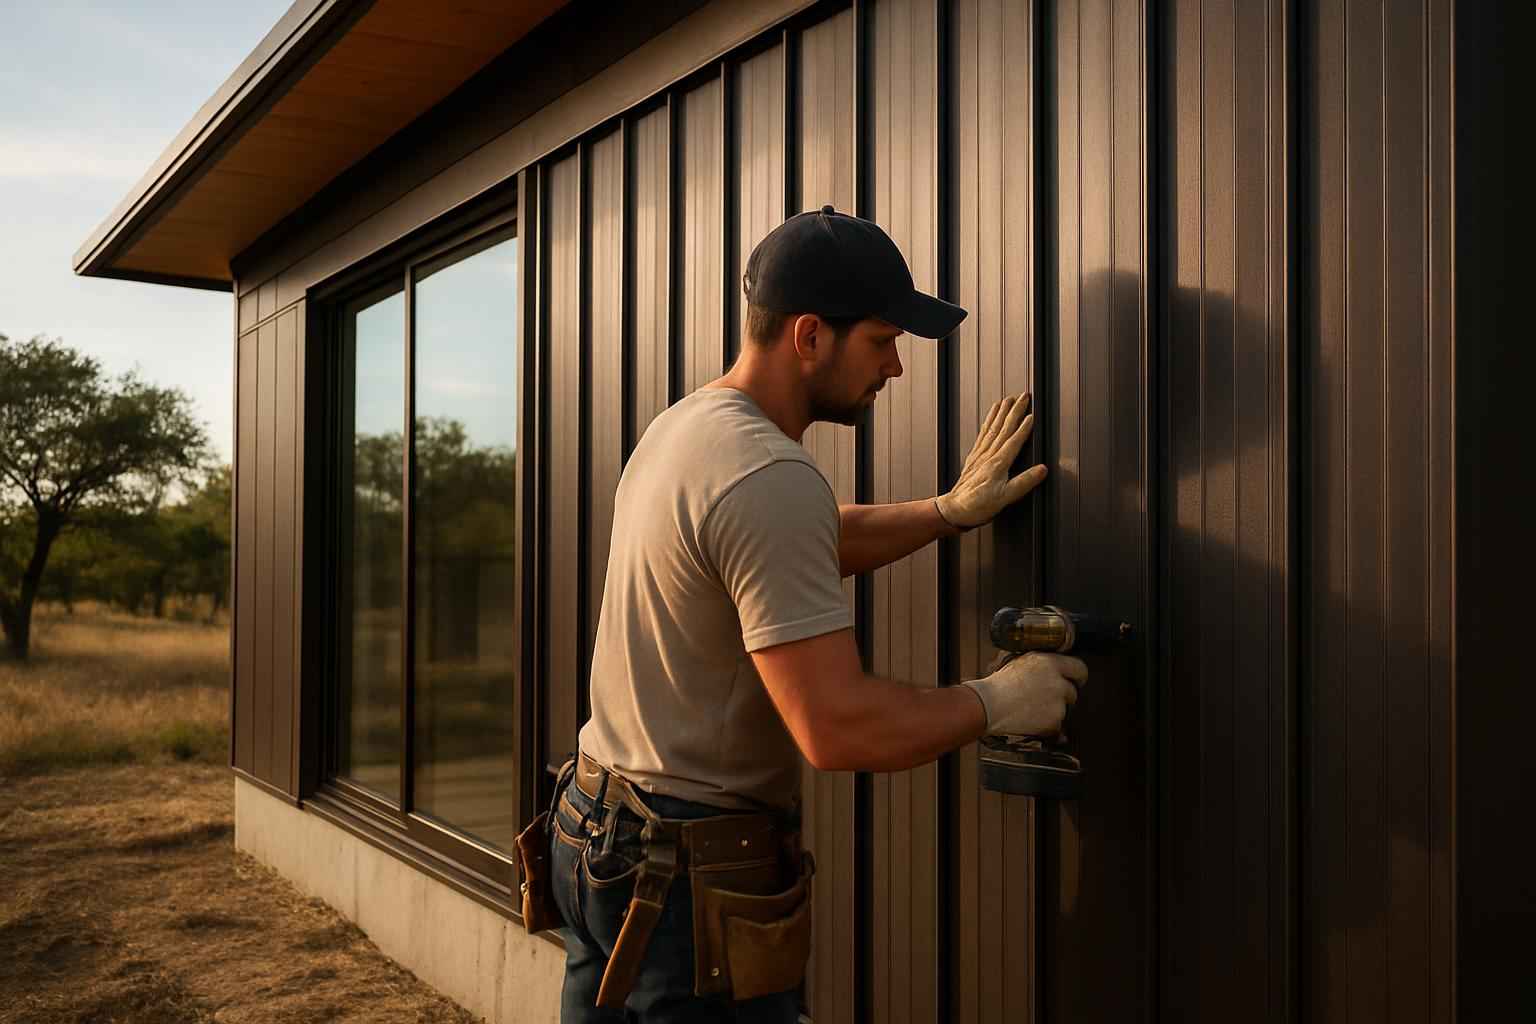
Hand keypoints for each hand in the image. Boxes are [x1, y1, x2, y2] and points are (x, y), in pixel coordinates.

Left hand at [935, 393, 1046, 530]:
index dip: (1024, 427)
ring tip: (1008, 399)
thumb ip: (1024, 482)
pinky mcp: (973, 457)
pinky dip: (988, 422)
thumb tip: (1042, 470)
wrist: (955, 509)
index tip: (1033, 414)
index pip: (1014, 440)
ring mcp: (980, 455)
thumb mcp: (1006, 498)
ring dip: (1001, 412)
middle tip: (1023, 396)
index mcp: (998, 463)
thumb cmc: (979, 506)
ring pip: (993, 428)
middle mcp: (988, 455)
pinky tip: (991, 415)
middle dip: (1015, 411)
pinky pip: (983, 434)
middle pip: (1004, 428)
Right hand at [960, 651, 1086, 736]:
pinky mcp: (1053, 722)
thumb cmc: (997, 684)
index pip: (1080, 668)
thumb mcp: (1019, 661)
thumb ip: (1041, 662)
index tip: (1074, 681)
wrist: (987, 706)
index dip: (1076, 677)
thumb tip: (1053, 663)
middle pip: (1073, 692)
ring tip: (1032, 709)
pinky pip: (1057, 725)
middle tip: (1044, 698)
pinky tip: (1031, 720)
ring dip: (1054, 711)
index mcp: (1050, 662)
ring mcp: (1057, 704)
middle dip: (1063, 696)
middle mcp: (1057, 682)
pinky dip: (1047, 726)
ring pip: (1065, 710)